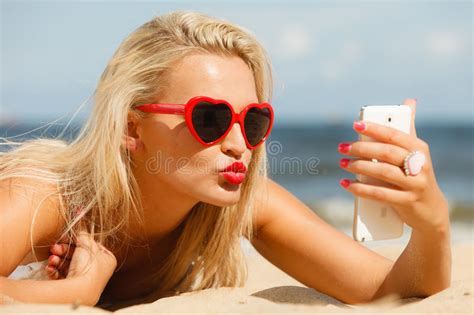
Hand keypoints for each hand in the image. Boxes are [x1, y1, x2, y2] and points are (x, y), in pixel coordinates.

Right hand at [45, 231, 116, 300]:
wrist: (80, 290)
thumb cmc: (89, 267)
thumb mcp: (88, 244)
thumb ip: (84, 236)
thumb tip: (81, 232)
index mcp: (107, 260)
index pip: (91, 246)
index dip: (79, 241)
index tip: (68, 238)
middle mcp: (97, 270)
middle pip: (77, 255)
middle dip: (63, 250)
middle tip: (54, 248)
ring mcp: (84, 279)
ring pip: (68, 265)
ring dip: (57, 260)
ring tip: (52, 259)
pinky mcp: (72, 286)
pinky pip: (62, 275)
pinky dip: (55, 270)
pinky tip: (50, 267)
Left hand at [338, 98, 449, 235]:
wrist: (431, 210)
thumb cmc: (417, 175)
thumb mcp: (416, 152)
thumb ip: (408, 128)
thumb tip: (409, 102)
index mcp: (419, 148)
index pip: (394, 135)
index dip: (374, 129)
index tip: (355, 125)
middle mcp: (420, 165)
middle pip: (386, 153)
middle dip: (361, 149)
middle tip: (342, 147)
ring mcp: (415, 184)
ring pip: (383, 172)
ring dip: (359, 167)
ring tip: (342, 163)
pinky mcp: (407, 202)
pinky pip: (381, 194)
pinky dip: (361, 189)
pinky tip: (347, 184)